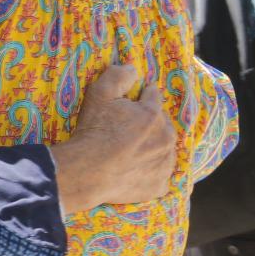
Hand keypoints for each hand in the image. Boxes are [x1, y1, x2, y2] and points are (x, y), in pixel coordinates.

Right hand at [54, 63, 176, 212]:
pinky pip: (160, 177)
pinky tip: (134, 172)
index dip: (142, 97)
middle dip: (150, 124)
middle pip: (162, 125)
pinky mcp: (159, 186)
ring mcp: (164, 164)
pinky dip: (150, 174)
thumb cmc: (94, 131)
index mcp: (153, 114)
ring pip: (164, 151)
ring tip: (132, 153)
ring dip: (153, 149)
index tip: (134, 102)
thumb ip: (118, 76)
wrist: (88, 171)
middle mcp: (165, 138)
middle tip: (129, 131)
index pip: (154, 97)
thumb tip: (132, 68)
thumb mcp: (99, 94)